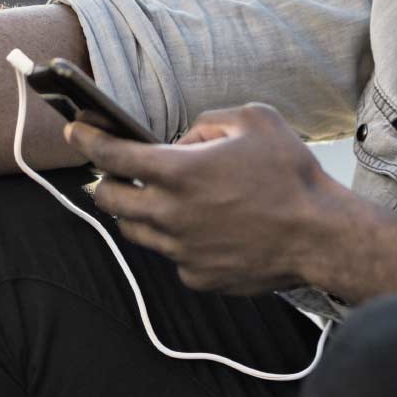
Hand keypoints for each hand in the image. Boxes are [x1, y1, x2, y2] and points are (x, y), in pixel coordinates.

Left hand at [65, 103, 350, 294]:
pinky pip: (171, 256)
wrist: (321, 236)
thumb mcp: (254, 120)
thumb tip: (184, 141)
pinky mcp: (198, 276)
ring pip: (135, 231)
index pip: (111, 156)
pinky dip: (176, 240)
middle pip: (109, 200)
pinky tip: (200, 228)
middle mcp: (170, 215)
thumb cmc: (290, 174)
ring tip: (157, 199)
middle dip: (104, 182)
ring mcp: (181, 251)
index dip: (87, 140)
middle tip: (114, 171)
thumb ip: (207, 122)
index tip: (75, 132)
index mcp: (178, 173)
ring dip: (137, 213)